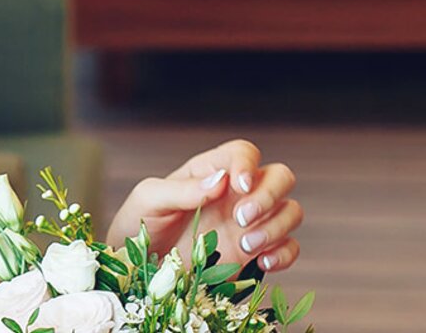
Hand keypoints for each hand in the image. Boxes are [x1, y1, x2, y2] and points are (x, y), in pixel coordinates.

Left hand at [104, 139, 301, 272]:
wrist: (134, 273)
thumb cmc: (138, 227)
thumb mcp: (148, 200)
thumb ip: (181, 189)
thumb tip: (219, 180)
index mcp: (210, 173)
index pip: (243, 153)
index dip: (248, 164)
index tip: (239, 185)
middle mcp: (236, 195)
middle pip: (280, 177)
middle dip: (269, 194)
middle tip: (241, 217)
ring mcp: (248, 226)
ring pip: (291, 211)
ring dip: (277, 226)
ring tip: (246, 244)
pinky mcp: (254, 256)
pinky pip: (289, 248)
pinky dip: (285, 254)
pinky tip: (263, 262)